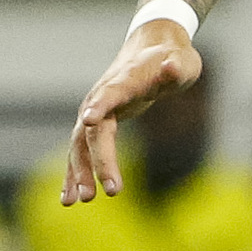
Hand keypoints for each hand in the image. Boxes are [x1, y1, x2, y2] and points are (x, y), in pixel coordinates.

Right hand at [62, 20, 197, 204]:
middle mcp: (102, 97)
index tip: (89, 119)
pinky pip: (81, 152)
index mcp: (124, 81)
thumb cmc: (171, 59)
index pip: (109, 94)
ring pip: (81, 145)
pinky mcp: (96, 125)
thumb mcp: (181, 62)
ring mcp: (95, 111)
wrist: (150, 49)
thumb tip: (172, 67)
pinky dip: (75, 173)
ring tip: (78, 201)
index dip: (100, 106)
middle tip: (111, 190)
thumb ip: (175, 68)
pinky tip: (70, 199)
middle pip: (94, 131)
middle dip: (99, 160)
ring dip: (79, 172)